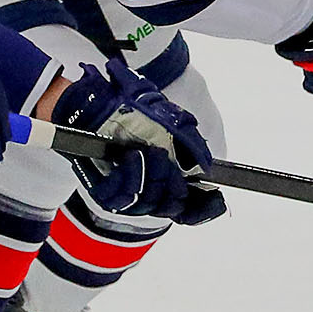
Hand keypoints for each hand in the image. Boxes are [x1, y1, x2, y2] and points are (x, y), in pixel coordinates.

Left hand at [48, 63, 225, 224]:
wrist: (99, 101)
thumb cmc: (135, 110)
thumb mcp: (171, 120)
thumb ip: (191, 143)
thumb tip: (206, 167)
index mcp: (168, 179)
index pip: (190, 210)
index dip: (202, 210)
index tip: (213, 198)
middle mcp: (150, 191)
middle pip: (171, 207)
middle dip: (172, 183)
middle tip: (163, 155)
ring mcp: (127, 194)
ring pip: (147, 204)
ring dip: (151, 177)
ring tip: (146, 151)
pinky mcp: (104, 192)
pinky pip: (122, 198)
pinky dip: (130, 177)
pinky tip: (130, 157)